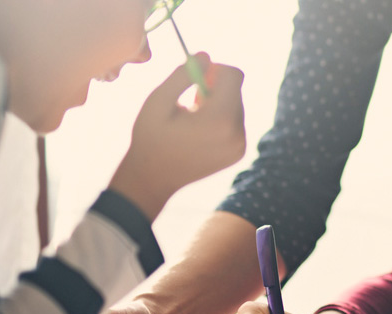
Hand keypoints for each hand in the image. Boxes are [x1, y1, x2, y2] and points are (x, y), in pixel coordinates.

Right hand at [110, 52, 246, 217]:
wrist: (152, 178)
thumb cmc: (151, 138)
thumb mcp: (158, 100)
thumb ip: (183, 74)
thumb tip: (206, 56)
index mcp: (219, 119)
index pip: (234, 75)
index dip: (215, 69)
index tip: (196, 76)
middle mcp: (237, 133)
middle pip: (236, 90)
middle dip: (214, 88)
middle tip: (190, 102)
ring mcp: (240, 145)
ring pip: (236, 105)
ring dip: (217, 104)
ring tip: (192, 119)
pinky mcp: (239, 152)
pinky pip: (236, 122)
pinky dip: (220, 119)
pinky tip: (199, 132)